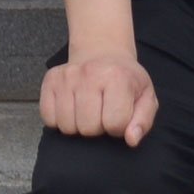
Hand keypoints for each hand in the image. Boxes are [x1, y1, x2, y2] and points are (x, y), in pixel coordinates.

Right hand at [42, 50, 159, 142]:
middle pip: (88, 128)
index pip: (115, 124)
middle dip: (97, 128)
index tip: (119, 116)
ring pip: (67, 126)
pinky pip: (48, 118)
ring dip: (78, 126)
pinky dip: (59, 120)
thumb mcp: (145, 97)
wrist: (102, 53)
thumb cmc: (126, 81)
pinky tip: (72, 109)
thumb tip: (131, 140)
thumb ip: (143, 121)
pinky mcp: (50, 80)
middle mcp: (89, 73)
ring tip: (87, 112)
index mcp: (117, 77)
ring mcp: (67, 76)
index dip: (118, 127)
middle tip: (102, 113)